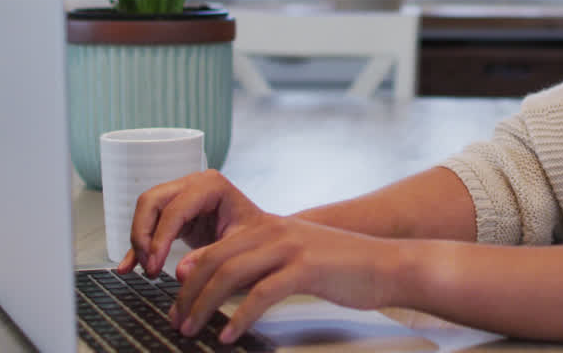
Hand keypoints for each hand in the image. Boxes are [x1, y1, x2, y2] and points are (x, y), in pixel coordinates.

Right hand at [115, 169, 261, 277]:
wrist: (266, 236)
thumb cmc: (259, 236)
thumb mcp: (239, 245)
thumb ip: (211, 255)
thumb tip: (179, 271)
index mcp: (211, 185)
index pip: (175, 208)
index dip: (160, 237)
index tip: (154, 264)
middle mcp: (193, 184)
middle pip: (152, 201)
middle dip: (143, 234)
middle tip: (147, 265)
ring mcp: (182, 195)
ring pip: (146, 210)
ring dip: (138, 240)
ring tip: (142, 269)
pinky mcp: (176, 213)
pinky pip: (149, 225)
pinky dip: (138, 246)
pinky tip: (128, 267)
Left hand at [116, 169, 403, 343]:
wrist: (386, 264)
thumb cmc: (341, 267)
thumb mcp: (293, 259)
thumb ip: (259, 266)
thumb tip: (222, 287)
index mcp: (267, 227)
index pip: (214, 249)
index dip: (188, 279)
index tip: (175, 305)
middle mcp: (274, 231)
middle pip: (215, 262)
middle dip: (188, 295)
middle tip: (177, 322)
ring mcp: (290, 248)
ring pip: (231, 275)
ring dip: (205, 306)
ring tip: (192, 330)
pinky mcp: (306, 268)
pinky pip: (262, 294)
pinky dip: (240, 318)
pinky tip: (229, 335)